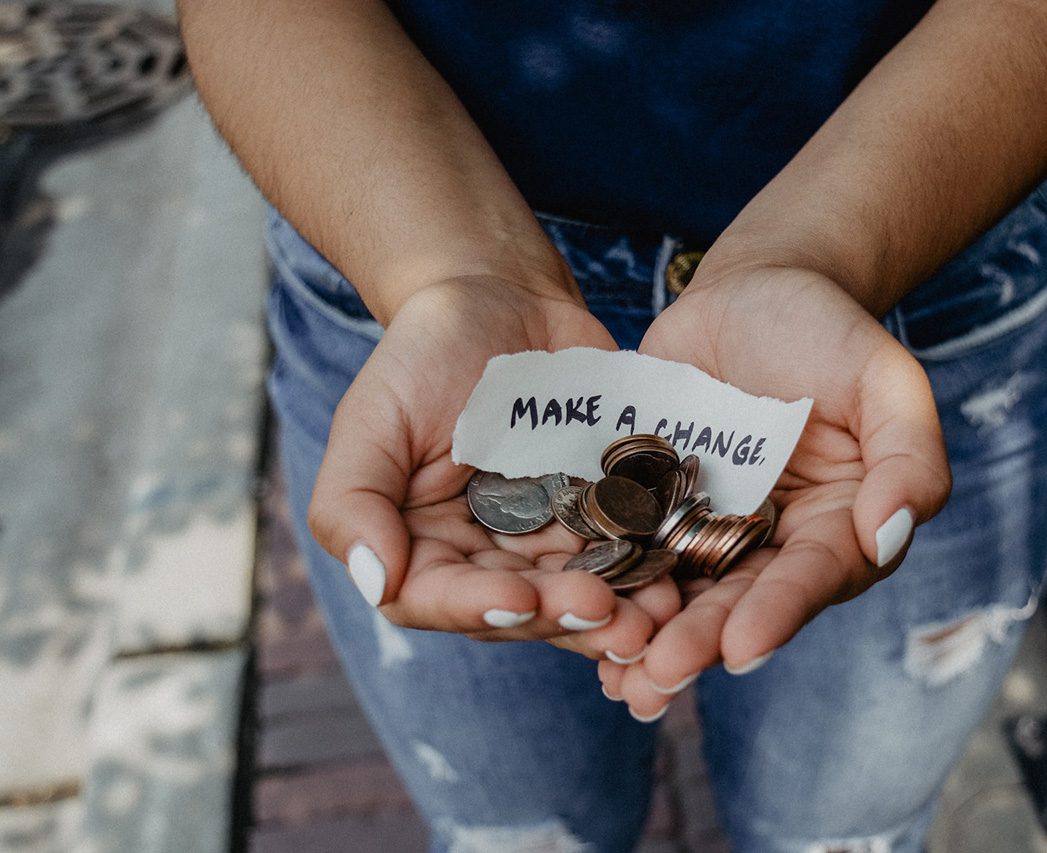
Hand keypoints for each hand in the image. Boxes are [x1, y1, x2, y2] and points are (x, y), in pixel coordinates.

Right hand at [307, 277, 680, 659]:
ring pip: (581, 593)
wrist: (502, 298)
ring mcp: (549, 539)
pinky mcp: (602, 513)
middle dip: (565, 617)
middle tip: (611, 615)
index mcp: (422, 546)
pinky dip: (651, 568)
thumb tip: (376, 582)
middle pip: (521, 609)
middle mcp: (485, 557)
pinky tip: (680, 578)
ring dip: (620, 612)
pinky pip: (628, 551)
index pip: (438, 599)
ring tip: (657, 615)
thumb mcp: (372, 418)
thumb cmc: (423, 354)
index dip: (479, 608)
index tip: (522, 600)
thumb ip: (352, 502)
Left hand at [600, 265, 950, 717]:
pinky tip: (574, 619)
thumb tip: (889, 534)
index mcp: (838, 526)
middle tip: (659, 676)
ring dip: (649, 637)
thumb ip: (908, 455)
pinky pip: (630, 550)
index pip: (812, 577)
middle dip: (700, 642)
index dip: (779, 613)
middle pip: (739, 601)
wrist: (752, 290)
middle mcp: (773, 543)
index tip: (742, 647)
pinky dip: (607, 585)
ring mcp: (708, 527)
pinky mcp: (653, 505)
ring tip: (617, 678)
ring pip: (680, 592)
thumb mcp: (884, 379)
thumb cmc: (829, 330)